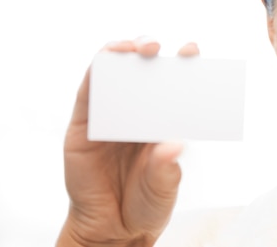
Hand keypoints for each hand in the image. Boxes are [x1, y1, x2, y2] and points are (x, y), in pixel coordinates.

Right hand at [56, 38, 199, 246]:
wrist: (113, 228)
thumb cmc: (146, 201)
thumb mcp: (163, 187)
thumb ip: (166, 168)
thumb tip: (174, 145)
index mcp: (164, 118)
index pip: (174, 82)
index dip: (183, 62)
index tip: (192, 50)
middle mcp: (138, 110)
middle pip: (142, 67)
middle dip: (150, 48)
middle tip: (158, 47)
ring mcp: (110, 114)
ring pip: (113, 72)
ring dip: (121, 52)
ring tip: (134, 48)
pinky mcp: (84, 125)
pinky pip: (86, 92)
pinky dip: (95, 73)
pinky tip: (104, 62)